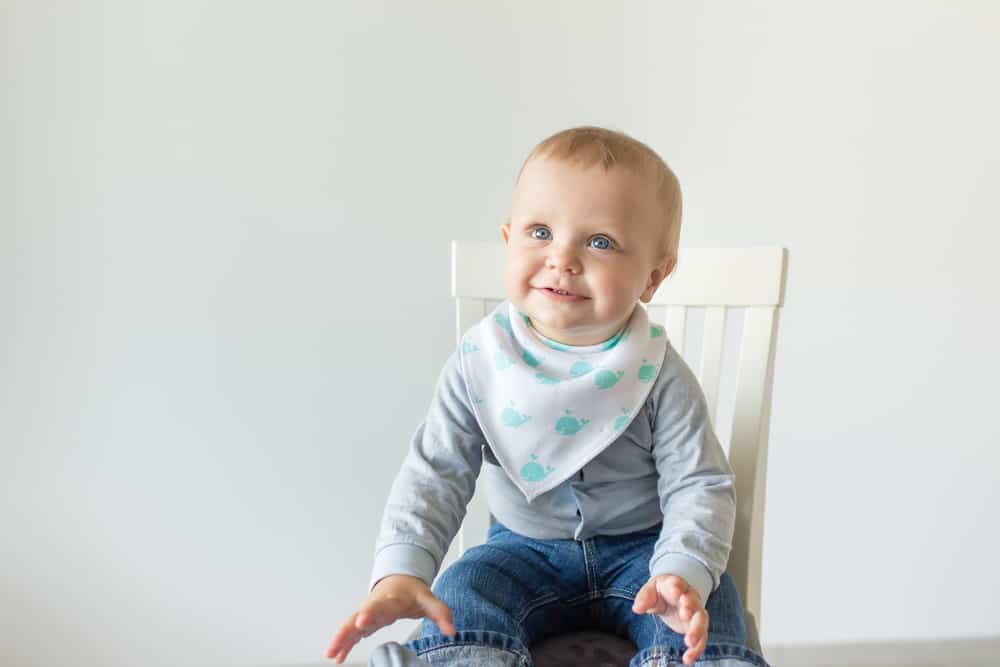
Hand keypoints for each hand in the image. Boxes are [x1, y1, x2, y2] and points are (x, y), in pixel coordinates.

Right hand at [325, 574, 455, 663]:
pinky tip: (337, 656)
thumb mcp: (429, 599)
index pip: (380, 604)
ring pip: (350, 625)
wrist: (400, 580)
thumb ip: (441, 613)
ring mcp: (367, 613)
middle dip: (348, 629)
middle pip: (358, 616)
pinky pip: (351, 632)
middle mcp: (375, 605)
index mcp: (391, 598)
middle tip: (338, 642)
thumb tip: (451, 630)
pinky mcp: (364, 621)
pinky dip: (344, 643)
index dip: (370, 612)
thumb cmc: (412, 591)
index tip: (363, 620)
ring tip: (331, 654)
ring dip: (340, 638)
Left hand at [631, 574, 707, 664]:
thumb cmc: (661, 591)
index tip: (675, 589)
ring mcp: (695, 613)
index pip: (678, 583)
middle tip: (685, 613)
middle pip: (693, 602)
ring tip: (689, 642)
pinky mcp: (696, 627)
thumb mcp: (651, 590)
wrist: (673, 595)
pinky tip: (688, 659)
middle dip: (690, 607)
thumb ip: (644, 597)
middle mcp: (690, 598)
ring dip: (696, 631)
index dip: (677, 586)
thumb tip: (637, 608)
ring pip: (701, 620)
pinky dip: (696, 649)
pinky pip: (701, 638)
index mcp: (677, 585)